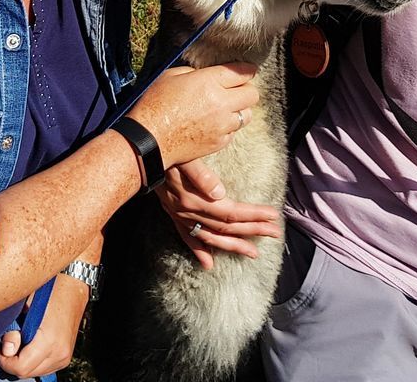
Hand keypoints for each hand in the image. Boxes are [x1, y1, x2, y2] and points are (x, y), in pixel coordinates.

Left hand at [0, 274, 88, 378]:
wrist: (73, 286)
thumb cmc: (50, 290)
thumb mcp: (25, 305)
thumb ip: (13, 329)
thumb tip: (6, 350)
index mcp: (49, 340)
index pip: (21, 368)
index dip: (5, 361)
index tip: (1, 348)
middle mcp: (59, 352)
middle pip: (27, 373)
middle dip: (13, 362)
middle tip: (9, 343)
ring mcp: (64, 356)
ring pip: (35, 373)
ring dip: (24, 363)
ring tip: (21, 341)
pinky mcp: (66, 356)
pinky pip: (45, 368)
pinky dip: (34, 362)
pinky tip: (31, 345)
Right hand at [126, 62, 258, 167]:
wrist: (148, 138)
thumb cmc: (155, 103)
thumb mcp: (172, 76)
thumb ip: (195, 73)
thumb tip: (207, 76)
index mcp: (209, 82)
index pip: (243, 73)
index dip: (247, 70)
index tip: (246, 71)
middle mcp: (221, 103)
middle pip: (252, 94)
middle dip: (246, 90)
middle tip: (235, 90)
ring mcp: (222, 125)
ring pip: (247, 115)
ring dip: (239, 110)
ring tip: (226, 109)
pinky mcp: (219, 142)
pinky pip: (234, 132)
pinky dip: (228, 128)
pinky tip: (214, 124)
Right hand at [156, 159, 281, 269]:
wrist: (140, 158)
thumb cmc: (167, 154)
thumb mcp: (185, 158)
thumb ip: (201, 175)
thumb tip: (220, 193)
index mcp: (196, 200)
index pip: (231, 212)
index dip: (253, 214)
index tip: (273, 215)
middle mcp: (189, 213)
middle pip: (226, 227)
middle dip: (252, 230)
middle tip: (275, 233)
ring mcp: (181, 217)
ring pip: (211, 238)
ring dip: (233, 245)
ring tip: (253, 253)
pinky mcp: (173, 216)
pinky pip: (187, 238)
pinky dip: (199, 251)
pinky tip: (209, 264)